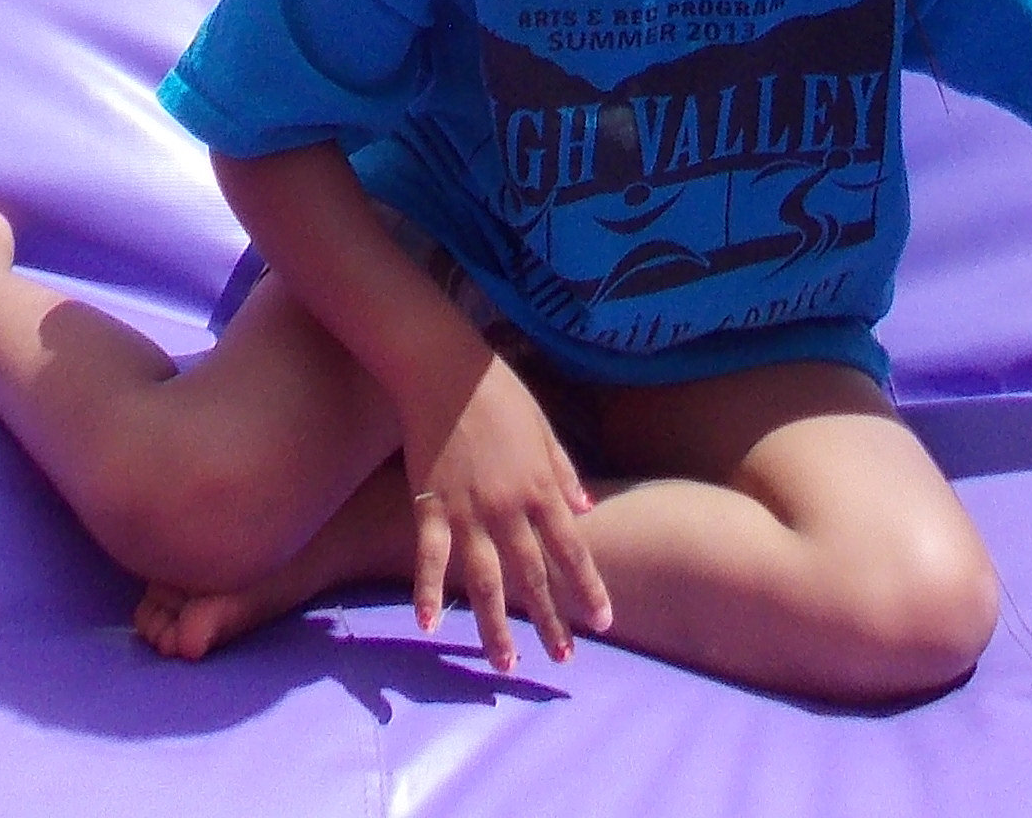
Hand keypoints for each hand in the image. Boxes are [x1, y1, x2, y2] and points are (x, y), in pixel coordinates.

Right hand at [404, 355, 607, 668]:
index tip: (603, 621)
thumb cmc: (498, 391)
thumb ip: (564, 472)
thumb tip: (587, 509)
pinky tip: (429, 625)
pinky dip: (428, 591)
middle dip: (550, 621)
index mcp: (540, 488)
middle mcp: (509, 508)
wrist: (444, 369)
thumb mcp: (544, 427)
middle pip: (532, 575)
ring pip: (486, 580)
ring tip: (506, 664)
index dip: (588, 588)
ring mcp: (468, 510)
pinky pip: (430, 556)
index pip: (571, 549)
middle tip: (563, 660)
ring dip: (496, 625)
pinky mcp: (430, 504)